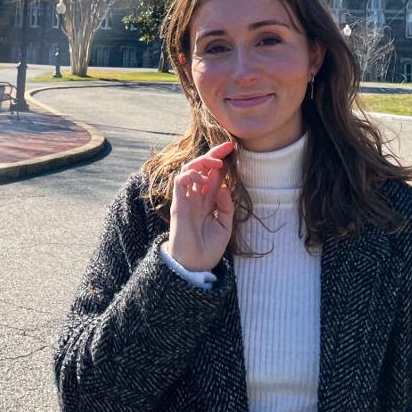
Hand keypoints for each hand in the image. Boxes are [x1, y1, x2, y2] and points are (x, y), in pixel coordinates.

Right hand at [166, 140, 235, 272]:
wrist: (195, 264)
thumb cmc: (209, 247)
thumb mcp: (225, 226)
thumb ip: (226, 207)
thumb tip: (224, 187)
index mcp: (208, 200)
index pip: (213, 175)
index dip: (221, 161)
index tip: (233, 149)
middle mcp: (196, 196)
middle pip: (201, 168)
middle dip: (213, 154)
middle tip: (227, 146)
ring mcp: (186, 199)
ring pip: (189, 169)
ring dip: (202, 162)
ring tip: (215, 164)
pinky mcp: (178, 203)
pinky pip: (180, 181)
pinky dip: (190, 174)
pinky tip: (201, 179)